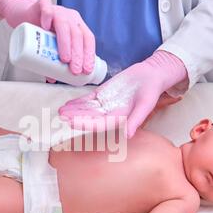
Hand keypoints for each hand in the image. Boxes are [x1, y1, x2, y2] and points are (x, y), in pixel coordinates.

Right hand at [0, 0, 95, 75]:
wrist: (25, 14)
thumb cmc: (40, 31)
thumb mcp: (49, 46)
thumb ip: (52, 60)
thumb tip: (53, 79)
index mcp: (76, 26)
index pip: (88, 40)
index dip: (89, 55)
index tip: (86, 71)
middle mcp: (70, 17)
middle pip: (78, 35)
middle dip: (78, 54)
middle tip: (74, 70)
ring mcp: (57, 9)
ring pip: (64, 24)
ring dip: (66, 43)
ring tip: (64, 59)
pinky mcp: (42, 4)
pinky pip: (46, 8)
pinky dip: (47, 16)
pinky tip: (46, 27)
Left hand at [58, 50, 186, 137]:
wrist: (150, 76)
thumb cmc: (151, 92)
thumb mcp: (146, 105)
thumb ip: (136, 120)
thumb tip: (128, 135)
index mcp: (120, 119)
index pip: (99, 124)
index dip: (86, 124)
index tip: (73, 122)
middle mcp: (110, 114)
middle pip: (90, 118)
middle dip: (76, 118)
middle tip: (62, 117)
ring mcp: (105, 104)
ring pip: (86, 109)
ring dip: (74, 111)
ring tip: (61, 111)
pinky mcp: (103, 94)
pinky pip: (88, 99)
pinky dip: (78, 102)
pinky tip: (68, 104)